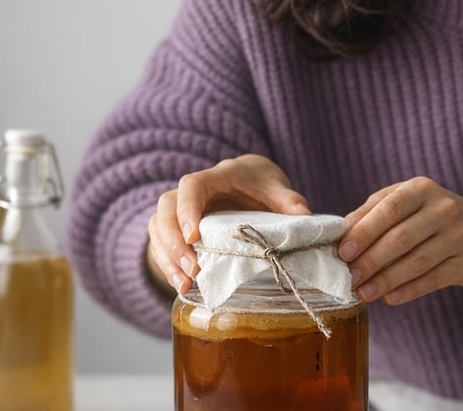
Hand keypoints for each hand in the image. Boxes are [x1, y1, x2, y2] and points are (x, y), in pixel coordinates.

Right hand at [146, 154, 309, 294]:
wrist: (244, 182)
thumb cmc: (258, 184)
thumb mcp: (275, 188)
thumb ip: (288, 200)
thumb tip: (304, 215)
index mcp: (214, 177)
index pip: (191, 186)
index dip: (188, 209)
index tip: (193, 236)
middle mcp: (188, 192)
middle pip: (166, 209)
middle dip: (173, 242)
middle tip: (192, 269)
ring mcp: (177, 210)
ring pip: (158, 228)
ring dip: (167, 258)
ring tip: (184, 284)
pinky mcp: (173, 229)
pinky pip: (160, 244)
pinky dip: (166, 266)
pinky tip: (181, 286)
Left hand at [338, 176, 462, 304]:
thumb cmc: (430, 214)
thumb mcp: (404, 201)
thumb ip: (372, 211)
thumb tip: (341, 231)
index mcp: (420, 189)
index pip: (388, 210)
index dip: (364, 232)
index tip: (343, 252)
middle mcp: (443, 209)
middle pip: (401, 238)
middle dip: (370, 261)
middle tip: (349, 278)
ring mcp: (459, 236)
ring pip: (416, 262)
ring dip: (386, 280)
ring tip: (364, 293)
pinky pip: (434, 280)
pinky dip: (409, 291)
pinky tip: (390, 298)